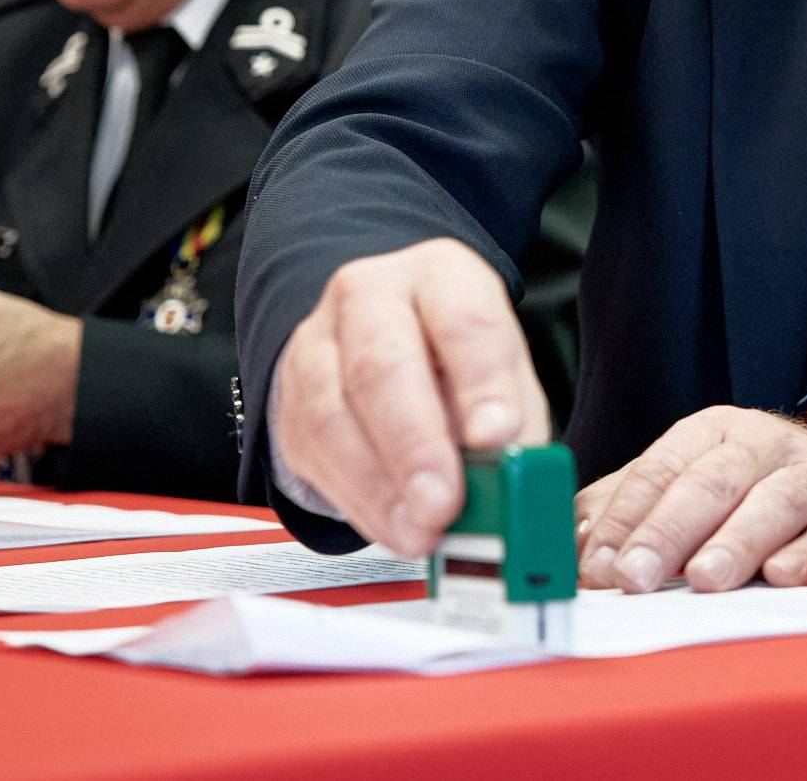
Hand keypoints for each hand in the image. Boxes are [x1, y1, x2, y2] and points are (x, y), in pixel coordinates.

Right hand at [271, 238, 548, 557]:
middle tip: (444, 502)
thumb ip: (514, 425)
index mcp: (441, 276)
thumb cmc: (457, 361)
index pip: (463, 319)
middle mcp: (371, 296)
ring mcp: (319, 342)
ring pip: (334, 413)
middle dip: (416, 445)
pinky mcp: (289, 398)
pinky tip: (391, 525)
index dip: (481, 381)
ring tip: (420, 530)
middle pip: (383, 365)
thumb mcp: (504, 377)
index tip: (497, 436)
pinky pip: (313, 451)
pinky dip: (358, 500)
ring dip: (380, 486)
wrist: (388, 349)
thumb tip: (516, 480)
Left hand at [576, 407, 806, 592]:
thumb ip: (633, 506)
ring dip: (737, 541)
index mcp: (715, 433)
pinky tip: (781, 575)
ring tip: (703, 579)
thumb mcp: (695, 482)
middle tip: (636, 577)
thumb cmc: (761, 490)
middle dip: (669, 530)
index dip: (625, 517)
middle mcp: (766, 446)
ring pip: (776, 503)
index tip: (598, 566)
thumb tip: (570, 544)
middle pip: (713, 482)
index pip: (660, 470)